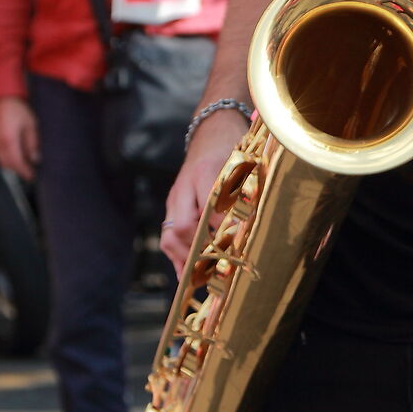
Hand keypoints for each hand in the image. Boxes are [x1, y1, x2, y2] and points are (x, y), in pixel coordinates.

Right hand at [0, 96, 39, 178]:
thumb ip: (32, 144)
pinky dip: (1, 158)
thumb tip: (35, 158)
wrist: (2, 97)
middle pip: (7, 164)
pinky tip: (9, 156)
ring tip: (20, 163)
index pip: (17, 163)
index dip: (25, 172)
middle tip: (28, 171)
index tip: (32, 176)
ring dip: (10, 165)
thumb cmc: (16, 108)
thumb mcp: (30, 125)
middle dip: (18, 170)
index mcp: (9, 141)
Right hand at [161, 110, 249, 274]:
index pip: (208, 204)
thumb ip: (244, 192)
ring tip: (201, 277)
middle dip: (199, 250)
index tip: (233, 242)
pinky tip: (188, 276)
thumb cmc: (232, 151)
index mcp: (205, 170)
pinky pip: (168, 238)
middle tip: (217, 266)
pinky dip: (178, 259)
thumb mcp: (244, 166)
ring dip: (186, 258)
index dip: (219, 228)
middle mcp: (184, 186)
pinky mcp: (172, 209)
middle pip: (182, 226)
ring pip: (170, 235)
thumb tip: (242, 228)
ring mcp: (174, 199)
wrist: (211, 134)